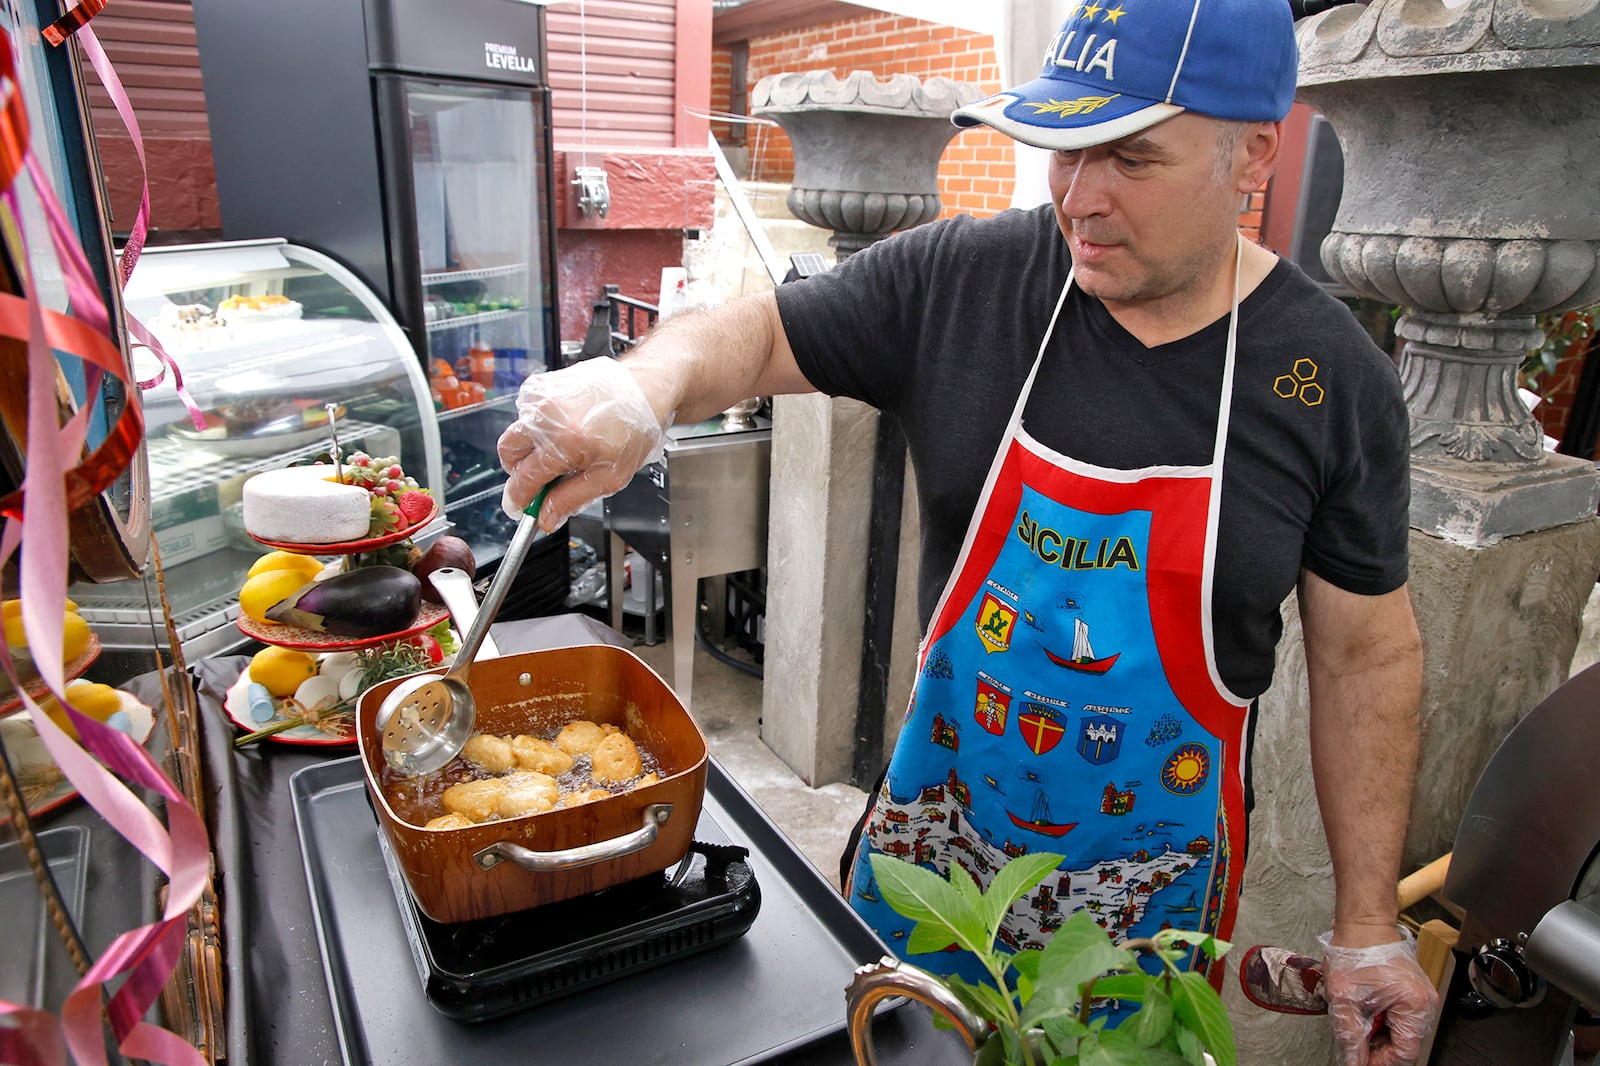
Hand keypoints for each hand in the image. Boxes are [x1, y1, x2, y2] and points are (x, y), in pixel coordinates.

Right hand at [496, 358, 671, 528]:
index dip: (519, 498)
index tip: (519, 507)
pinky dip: (539, 426)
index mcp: (564, 440)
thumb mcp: (610, 476)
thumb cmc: (635, 427)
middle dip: (517, 470)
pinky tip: (565, 429)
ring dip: (531, 447)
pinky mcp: (543, 383)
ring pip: (517, 431)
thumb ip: (572, 499)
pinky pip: (528, 412)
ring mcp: (543, 396)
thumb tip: (547, 517)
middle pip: (507, 451)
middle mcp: (547, 415)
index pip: (524, 478)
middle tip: (538, 480)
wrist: (645, 389)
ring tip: (563, 450)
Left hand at [1319, 929, 1439, 1065]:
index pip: (1404, 1053)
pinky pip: (1400, 1018)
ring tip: (1359, 1018)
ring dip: (1378, 1033)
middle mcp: (1424, 1003)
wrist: (1362, 925)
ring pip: (1401, 1032)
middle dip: (1377, 1046)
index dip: (1380, 1061)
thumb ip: (1349, 1034)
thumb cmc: (1356, 951)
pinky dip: (1382, 1020)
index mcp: (1414, 1005)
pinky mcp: (1412, 994)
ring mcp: (1420, 998)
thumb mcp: (1344, 997)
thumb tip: (1353, 1060)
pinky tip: (1366, 1010)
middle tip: (1356, 1040)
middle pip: (1404, 1044)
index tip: (1361, 1061)